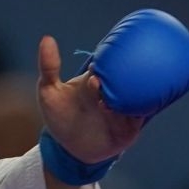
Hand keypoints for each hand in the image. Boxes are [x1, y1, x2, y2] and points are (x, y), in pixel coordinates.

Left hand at [37, 35, 145, 164]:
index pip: (106, 66)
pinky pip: (141, 114)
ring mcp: (124, 107)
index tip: (93, 77)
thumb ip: (48, 67)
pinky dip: (139, 111)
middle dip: (120, 79)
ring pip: (137, 94)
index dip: (103, 68)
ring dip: (132, 95)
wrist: (71, 150)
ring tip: (113, 105)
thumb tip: (47, 38)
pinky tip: (132, 110)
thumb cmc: (60, 117)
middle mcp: (114, 90)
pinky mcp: (131, 125)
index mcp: (97, 79)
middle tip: (105, 88)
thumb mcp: (49, 92)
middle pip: (125, 78)